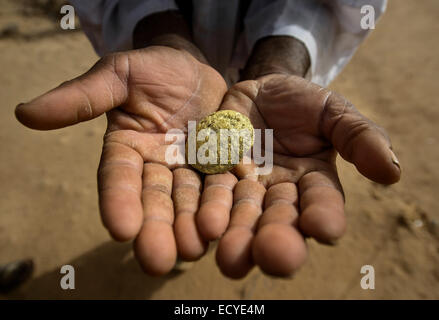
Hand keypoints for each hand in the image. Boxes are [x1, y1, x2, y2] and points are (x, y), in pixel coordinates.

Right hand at [15, 45, 226, 274]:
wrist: (195, 69)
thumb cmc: (153, 68)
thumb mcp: (118, 74)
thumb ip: (81, 96)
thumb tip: (24, 113)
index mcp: (127, 148)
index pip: (118, 178)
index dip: (118, 202)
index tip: (120, 230)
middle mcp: (156, 166)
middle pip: (155, 200)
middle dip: (155, 230)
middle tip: (158, 261)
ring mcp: (190, 169)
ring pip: (189, 201)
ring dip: (190, 227)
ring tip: (193, 250)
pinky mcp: (219, 166)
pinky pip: (224, 186)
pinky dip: (224, 206)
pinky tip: (226, 226)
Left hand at [212, 73, 400, 277]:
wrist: (261, 90)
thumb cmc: (304, 103)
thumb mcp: (335, 112)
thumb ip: (359, 137)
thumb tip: (392, 171)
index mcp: (312, 182)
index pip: (321, 203)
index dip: (324, 216)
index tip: (325, 230)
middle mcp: (277, 192)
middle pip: (278, 220)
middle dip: (275, 239)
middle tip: (272, 257)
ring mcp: (243, 184)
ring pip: (240, 213)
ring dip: (236, 234)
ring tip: (230, 257)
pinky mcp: (213, 171)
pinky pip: (207, 189)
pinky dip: (205, 207)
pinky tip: (203, 224)